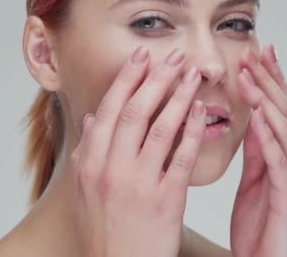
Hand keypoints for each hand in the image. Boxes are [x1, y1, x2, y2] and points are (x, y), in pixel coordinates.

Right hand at [70, 46, 205, 256]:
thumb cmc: (105, 231)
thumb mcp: (85, 191)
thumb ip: (88, 152)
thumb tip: (93, 118)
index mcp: (91, 163)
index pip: (110, 109)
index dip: (128, 78)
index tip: (143, 56)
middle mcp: (112, 169)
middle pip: (136, 111)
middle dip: (157, 78)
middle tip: (175, 56)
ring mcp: (139, 184)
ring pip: (161, 128)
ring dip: (179, 97)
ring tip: (193, 76)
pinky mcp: (166, 200)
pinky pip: (182, 158)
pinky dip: (193, 131)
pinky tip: (202, 112)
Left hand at [230, 46, 286, 256]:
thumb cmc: (262, 230)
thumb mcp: (254, 182)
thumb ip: (257, 151)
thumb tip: (252, 118)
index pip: (279, 110)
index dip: (270, 81)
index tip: (257, 54)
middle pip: (285, 112)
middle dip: (269, 80)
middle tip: (254, 53)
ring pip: (284, 130)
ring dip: (266, 100)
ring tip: (249, 76)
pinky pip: (279, 161)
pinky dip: (269, 136)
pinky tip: (258, 117)